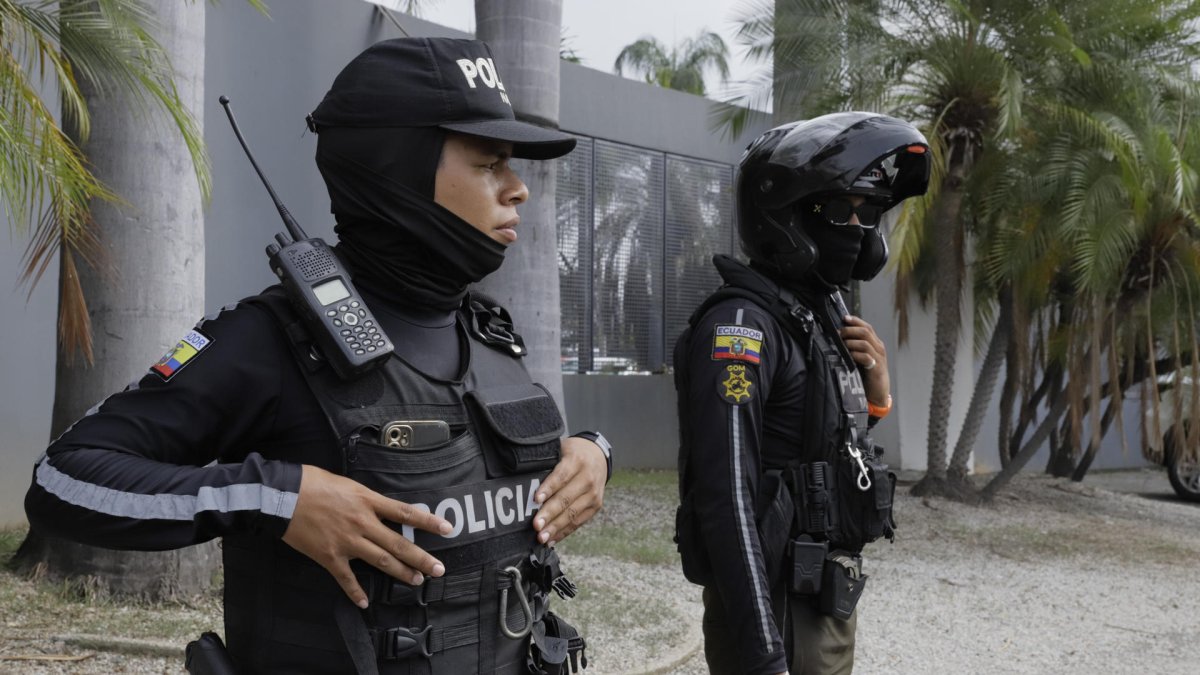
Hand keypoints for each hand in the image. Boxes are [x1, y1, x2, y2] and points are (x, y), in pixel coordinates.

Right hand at [282, 464, 451, 608]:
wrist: (282, 496)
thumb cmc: (312, 483)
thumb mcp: (347, 483)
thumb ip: (365, 498)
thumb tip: (378, 506)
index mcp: (367, 501)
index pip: (405, 513)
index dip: (428, 521)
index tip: (447, 529)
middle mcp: (362, 523)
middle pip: (398, 543)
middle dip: (421, 558)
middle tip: (439, 569)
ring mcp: (347, 542)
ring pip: (381, 561)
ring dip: (401, 572)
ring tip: (417, 580)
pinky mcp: (329, 556)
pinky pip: (346, 578)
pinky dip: (355, 592)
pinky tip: (365, 602)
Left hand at [532, 436, 607, 544]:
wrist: (598, 456)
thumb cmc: (573, 453)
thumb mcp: (561, 449)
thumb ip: (547, 461)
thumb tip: (523, 478)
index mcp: (577, 461)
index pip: (561, 476)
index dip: (548, 488)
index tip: (535, 500)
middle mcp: (588, 478)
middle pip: (566, 498)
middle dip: (550, 513)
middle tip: (536, 525)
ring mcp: (594, 494)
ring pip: (573, 513)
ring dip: (556, 527)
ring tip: (542, 537)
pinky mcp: (596, 506)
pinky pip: (579, 521)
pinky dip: (564, 532)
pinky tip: (552, 539)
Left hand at [840, 314, 889, 406]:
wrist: (878, 393)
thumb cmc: (867, 375)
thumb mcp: (861, 357)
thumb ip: (854, 347)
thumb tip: (838, 336)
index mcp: (875, 344)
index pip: (867, 327)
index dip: (856, 321)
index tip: (844, 318)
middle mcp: (879, 348)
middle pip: (865, 332)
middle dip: (850, 330)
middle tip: (839, 333)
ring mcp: (879, 358)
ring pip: (865, 343)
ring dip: (851, 342)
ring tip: (842, 345)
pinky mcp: (877, 369)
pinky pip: (866, 357)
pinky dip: (856, 355)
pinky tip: (849, 356)